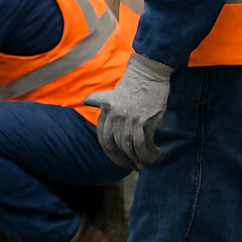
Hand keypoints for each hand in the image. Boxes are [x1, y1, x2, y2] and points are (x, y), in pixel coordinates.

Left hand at [84, 53, 173, 169]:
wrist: (148, 73)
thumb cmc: (131, 85)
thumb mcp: (110, 93)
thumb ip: (100, 101)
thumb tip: (86, 101)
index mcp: (106, 112)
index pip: (104, 140)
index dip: (112, 154)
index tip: (120, 161)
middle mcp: (116, 117)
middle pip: (118, 146)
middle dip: (125, 160)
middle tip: (133, 167)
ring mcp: (131, 119)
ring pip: (132, 147)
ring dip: (140, 159)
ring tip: (145, 164)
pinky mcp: (146, 119)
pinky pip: (146, 142)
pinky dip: (150, 152)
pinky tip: (155, 154)